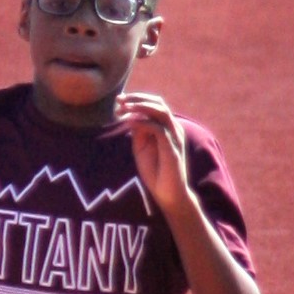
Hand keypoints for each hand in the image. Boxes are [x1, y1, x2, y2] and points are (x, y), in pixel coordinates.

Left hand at [117, 91, 191, 213]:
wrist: (168, 195)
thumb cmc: (155, 172)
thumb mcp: (142, 147)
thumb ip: (139, 131)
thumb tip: (130, 116)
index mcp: (167, 127)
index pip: (155, 104)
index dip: (137, 99)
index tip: (119, 100)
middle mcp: (174, 129)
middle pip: (159, 103)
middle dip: (138, 98)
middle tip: (120, 100)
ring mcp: (175, 138)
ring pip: (161, 112)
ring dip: (141, 107)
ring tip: (124, 107)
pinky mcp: (172, 149)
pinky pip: (159, 129)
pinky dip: (143, 123)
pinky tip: (129, 123)